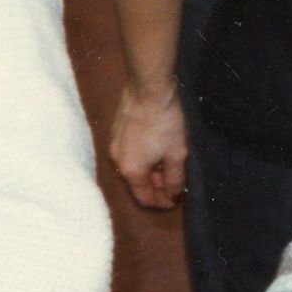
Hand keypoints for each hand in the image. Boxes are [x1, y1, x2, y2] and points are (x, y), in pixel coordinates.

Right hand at [110, 83, 189, 208]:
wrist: (148, 88)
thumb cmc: (165, 122)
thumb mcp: (176, 153)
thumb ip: (175, 179)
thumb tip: (174, 197)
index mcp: (131, 171)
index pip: (144, 199)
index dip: (161, 203)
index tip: (176, 200)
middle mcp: (117, 161)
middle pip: (137, 183)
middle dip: (157, 186)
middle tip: (176, 181)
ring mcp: (114, 144)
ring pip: (134, 167)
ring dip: (151, 171)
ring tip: (170, 164)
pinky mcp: (116, 131)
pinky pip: (130, 153)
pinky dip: (144, 157)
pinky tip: (159, 148)